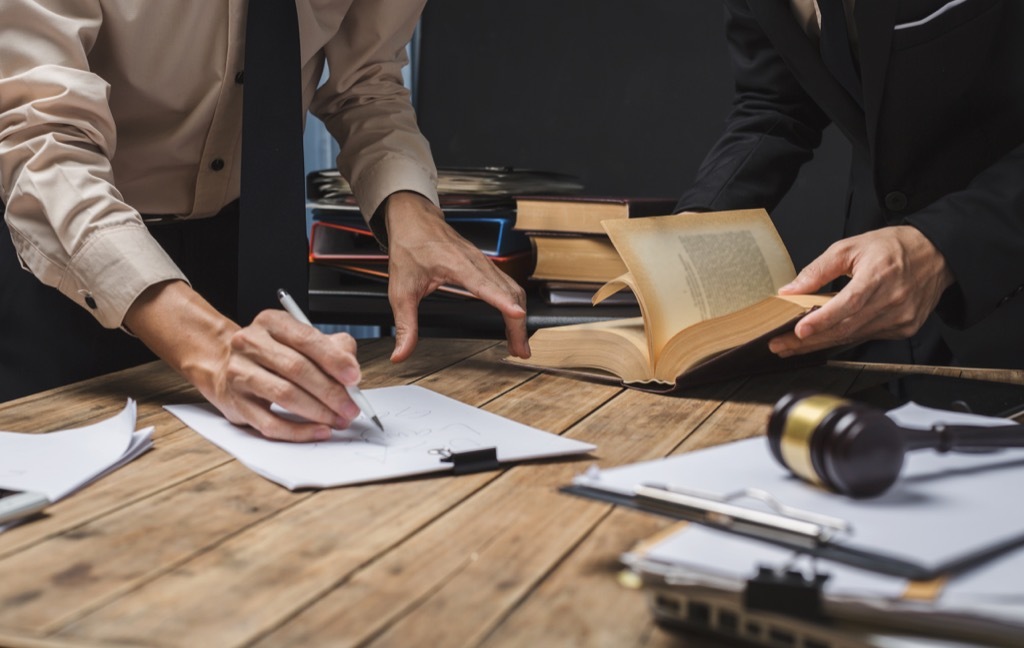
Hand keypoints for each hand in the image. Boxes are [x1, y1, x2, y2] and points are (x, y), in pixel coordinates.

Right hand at [125, 281, 363, 441]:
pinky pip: (270, 423)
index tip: (354, 377)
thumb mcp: (300, 339)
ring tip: (339, 419)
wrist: (224, 364)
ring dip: (319, 412)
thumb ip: (331, 347)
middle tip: (352, 407)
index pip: (306, 339)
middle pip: (297, 369)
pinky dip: (299, 431)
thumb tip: (351, 370)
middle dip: (331, 392)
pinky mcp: (236, 404)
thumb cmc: (272, 353)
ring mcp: (240, 374)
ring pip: (285, 395)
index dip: (333, 360)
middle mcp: (251, 344)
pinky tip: (319, 431)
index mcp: (271, 322)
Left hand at [382, 191, 529, 361]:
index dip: (503, 301)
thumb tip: (400, 354)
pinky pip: (508, 284)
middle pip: (509, 292)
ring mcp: (484, 261)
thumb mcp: (401, 290)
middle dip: (518, 324)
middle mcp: (476, 261)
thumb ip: (405, 325)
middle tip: (521, 352)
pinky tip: (511, 321)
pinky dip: (514, 304)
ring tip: (519, 345)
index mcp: (456, 264)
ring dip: (519, 317)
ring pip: (513, 289)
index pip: (486, 285)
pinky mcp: (485, 264)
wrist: (413, 219)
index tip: (518, 315)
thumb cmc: (409, 247)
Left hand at [768, 226, 953, 356]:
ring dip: (820, 343)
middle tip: (780, 345)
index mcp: (880, 276)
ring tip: (792, 346)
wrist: (937, 254)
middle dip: (809, 341)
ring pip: (853, 337)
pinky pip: (866, 337)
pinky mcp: (904, 329)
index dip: (822, 320)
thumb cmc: (895, 247)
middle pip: (845, 328)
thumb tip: (791, 290)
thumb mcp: (851, 247)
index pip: (848, 304)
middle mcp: (893, 301)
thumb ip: (819, 269)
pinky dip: (842, 338)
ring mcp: (900, 319)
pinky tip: (822, 339)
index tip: (799, 331)